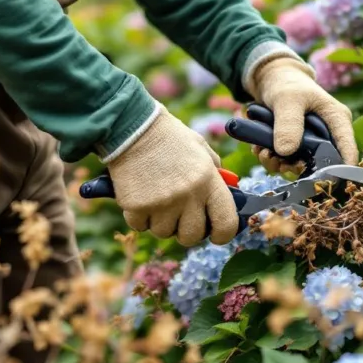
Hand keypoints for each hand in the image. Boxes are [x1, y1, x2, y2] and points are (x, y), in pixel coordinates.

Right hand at [106, 105, 237, 245]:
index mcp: (208, 181)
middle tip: (180, 215)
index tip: (216, 233)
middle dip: (186, 230)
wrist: (134, 126)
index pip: (226, 223)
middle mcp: (188, 195)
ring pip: (164, 232)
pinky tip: (141, 195)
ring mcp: (161, 203)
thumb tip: (228, 198)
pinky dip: (139, 216)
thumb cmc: (171, 138)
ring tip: (157, 198)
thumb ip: (216, 175)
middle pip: (192, 236)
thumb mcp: (202, 150)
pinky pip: (140, 226)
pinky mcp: (136, 206)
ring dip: (161, 221)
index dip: (223, 234)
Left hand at [248, 57, 358, 171]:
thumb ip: (288, 124)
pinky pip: (286, 160)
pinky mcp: (296, 145)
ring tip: (263, 153)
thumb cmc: (287, 84)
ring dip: (279, 164)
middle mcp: (328, 134)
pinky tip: (259, 149)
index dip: (341, 168)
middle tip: (277, 163)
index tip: (325, 182)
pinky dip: (272, 158)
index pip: (347, 148)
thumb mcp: (287, 100)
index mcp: (337, 120)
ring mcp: (312, 142)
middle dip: (296, 167)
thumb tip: (286, 152)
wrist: (271, 79)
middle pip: (321, 162)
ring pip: (300, 164)